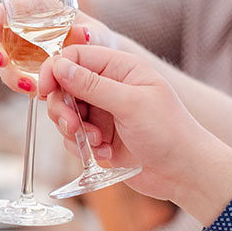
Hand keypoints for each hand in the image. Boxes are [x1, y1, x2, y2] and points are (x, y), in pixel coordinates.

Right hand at [0, 3, 98, 94]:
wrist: (99, 66)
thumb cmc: (96, 41)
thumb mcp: (99, 34)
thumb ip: (92, 33)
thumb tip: (84, 34)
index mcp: (39, 9)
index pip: (13, 6)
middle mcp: (23, 29)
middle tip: (1, 61)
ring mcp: (20, 52)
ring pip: (3, 63)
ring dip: (11, 75)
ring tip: (30, 86)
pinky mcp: (23, 72)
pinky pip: (15, 79)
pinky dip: (23, 86)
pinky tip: (38, 91)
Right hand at [38, 46, 231, 222]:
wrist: (186, 173)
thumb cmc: (169, 132)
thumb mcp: (131, 104)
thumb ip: (92, 85)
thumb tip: (59, 66)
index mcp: (120, 68)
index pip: (75, 57)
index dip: (55, 70)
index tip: (46, 90)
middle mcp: (109, 87)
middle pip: (64, 86)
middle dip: (63, 107)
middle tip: (72, 126)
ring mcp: (103, 112)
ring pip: (66, 113)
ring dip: (73, 130)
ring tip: (96, 142)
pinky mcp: (100, 137)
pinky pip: (74, 137)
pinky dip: (82, 146)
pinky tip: (104, 153)